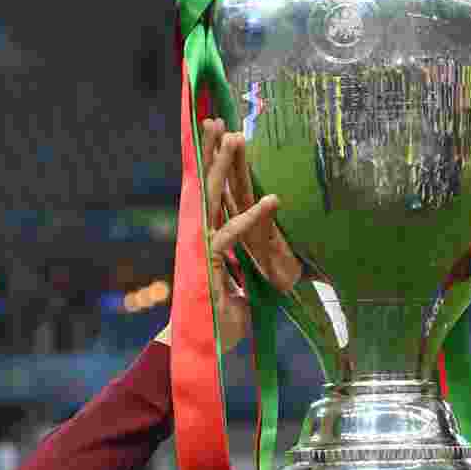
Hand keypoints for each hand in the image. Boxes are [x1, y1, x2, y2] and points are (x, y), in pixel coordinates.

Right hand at [156, 119, 300, 351]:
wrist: (200, 350)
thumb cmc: (219, 322)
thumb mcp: (240, 290)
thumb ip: (246, 274)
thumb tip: (258, 272)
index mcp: (210, 239)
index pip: (213, 195)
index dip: (214, 165)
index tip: (216, 135)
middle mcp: (203, 237)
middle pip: (208, 186)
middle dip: (211, 152)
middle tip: (215, 119)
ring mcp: (204, 248)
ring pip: (214, 199)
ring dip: (223, 167)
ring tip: (234, 137)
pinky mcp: (211, 265)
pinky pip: (233, 237)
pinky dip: (252, 218)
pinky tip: (271, 200)